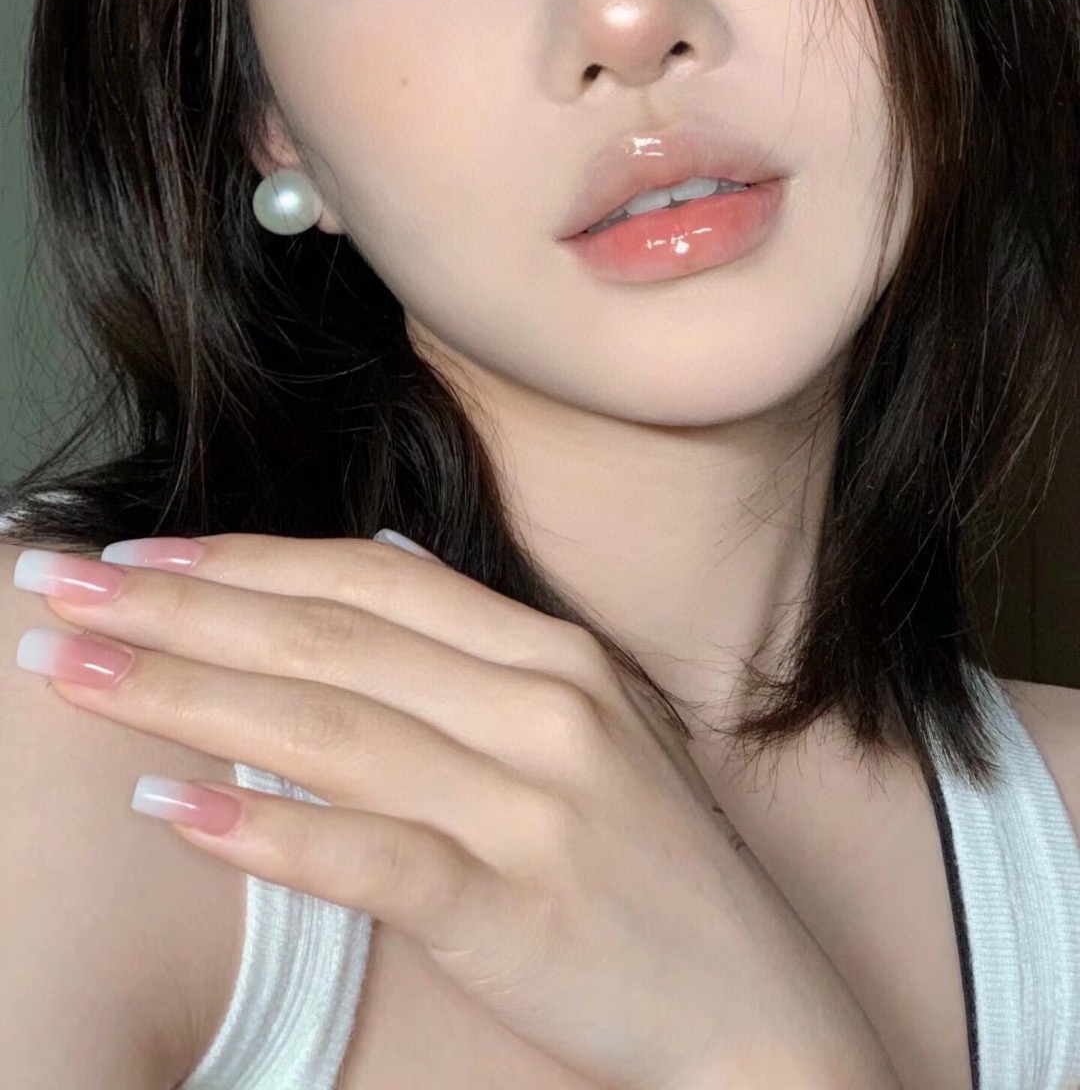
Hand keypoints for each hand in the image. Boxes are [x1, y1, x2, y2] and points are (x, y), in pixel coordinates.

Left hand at [15, 533, 896, 1089]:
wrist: (756, 1005)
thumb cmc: (649, 865)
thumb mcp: (584, 725)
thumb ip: (475, 648)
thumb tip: (368, 568)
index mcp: (549, 653)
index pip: (365, 579)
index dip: (241, 560)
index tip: (135, 554)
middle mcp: (541, 707)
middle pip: (329, 638)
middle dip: (179, 608)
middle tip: (60, 592)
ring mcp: (534, 804)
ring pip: (332, 729)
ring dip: (188, 696)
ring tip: (76, 676)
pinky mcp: (520, 908)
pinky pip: (374, 856)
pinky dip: (268, 828)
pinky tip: (167, 808)